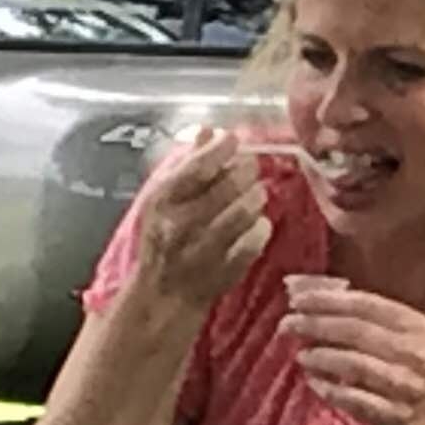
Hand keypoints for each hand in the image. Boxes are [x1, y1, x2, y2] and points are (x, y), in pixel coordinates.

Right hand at [130, 133, 268, 312]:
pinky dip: (262, 227)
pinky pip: (255, 241)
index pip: (196, 168)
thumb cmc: (162, 239)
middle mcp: (181, 225)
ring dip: (256, 197)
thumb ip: (186, 165)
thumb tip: (208, 131)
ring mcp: (204, 250)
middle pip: (228, 187)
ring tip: (254, 193)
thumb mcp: (163, 200)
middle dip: (246, 171)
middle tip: (250, 168)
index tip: (233, 138)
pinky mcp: (225, 270)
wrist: (163, 294)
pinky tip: (257, 222)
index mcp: (162, 202)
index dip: (220, 149)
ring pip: (245, 212)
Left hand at [282, 279, 424, 424]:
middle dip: (315, 324)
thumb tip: (313, 295)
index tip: (295, 296)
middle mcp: (415, 351)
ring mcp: (407, 384)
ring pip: (353, 363)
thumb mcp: (407, 343)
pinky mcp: (397, 415)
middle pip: (355, 330)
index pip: (364, 303)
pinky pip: (354, 399)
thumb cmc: (418, 380)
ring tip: (301, 355)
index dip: (326, 299)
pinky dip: (330, 390)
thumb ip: (368, 321)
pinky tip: (314, 383)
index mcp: (417, 325)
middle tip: (286, 324)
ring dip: (320, 357)